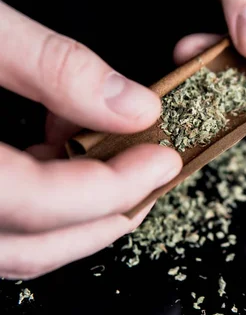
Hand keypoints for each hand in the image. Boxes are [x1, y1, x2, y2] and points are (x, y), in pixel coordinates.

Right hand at [0, 1, 182, 279]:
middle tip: (151, 181)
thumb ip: (52, 66)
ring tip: (117, 173)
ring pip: (9, 248)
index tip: (162, 160)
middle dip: (105, 218)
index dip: (113, 186)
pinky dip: (37, 206)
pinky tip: (57, 160)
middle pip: (29, 246)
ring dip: (76, 220)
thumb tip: (133, 106)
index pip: (39, 202)